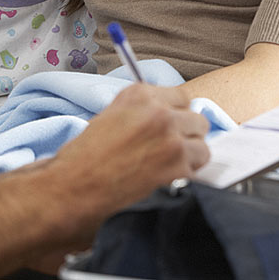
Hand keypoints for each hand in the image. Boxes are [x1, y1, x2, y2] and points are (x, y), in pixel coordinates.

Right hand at [55, 84, 209, 218]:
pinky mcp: (178, 165)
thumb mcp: (110, 116)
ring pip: (202, 143)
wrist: (76, 185)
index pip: (181, 95)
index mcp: (139, 94)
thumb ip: (141, 111)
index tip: (172, 123)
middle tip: (171, 147)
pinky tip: (165, 178)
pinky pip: (198, 167)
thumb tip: (165, 116)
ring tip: (168, 166)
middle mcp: (158, 111)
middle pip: (196, 118)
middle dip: (187, 133)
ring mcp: (171, 138)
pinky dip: (186, 175)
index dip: (177, 112)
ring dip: (190, 155)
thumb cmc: (86, 156)